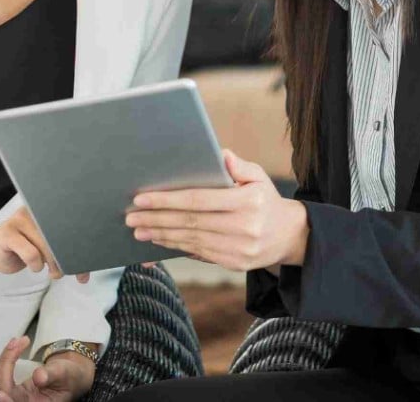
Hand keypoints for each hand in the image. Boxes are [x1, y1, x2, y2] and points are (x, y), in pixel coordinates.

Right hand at [0, 208, 89, 282]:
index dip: (80, 244)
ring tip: (52, 270)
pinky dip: (36, 263)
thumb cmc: (26, 249)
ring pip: (47, 244)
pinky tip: (34, 265)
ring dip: (53, 263)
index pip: (70, 222)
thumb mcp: (49, 250)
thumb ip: (67, 257)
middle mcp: (35, 209)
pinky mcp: (7, 232)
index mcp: (48, 208)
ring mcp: (19, 219)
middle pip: (60, 233)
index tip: (84, 262)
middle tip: (66, 270)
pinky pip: (31, 253)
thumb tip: (84, 275)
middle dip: (67, 256)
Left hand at [0, 335, 94, 401]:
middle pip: (5, 388)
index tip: (1, 394)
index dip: (7, 401)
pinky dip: (7, 358)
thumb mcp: (65, 373)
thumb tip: (38, 377)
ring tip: (18, 341)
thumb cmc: (71, 377)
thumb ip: (52, 375)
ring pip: (2, 379)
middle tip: (17, 342)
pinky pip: (4, 373)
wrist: (71, 374)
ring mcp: (18, 395)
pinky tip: (14, 346)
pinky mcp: (14, 387)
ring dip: (6, 358)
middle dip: (6, 363)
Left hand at [125, 149, 308, 271]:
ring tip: (138, 229)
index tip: (141, 198)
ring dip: (160, 235)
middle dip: (156, 219)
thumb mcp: (258, 177)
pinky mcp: (234, 264)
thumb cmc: (266, 200)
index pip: (199, 199)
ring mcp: (239, 249)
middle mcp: (244, 227)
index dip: (167, 199)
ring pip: (190, 240)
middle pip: (190, 222)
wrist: (289, 236)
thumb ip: (239, 166)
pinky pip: (198, 254)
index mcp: (248, 201)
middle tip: (131, 217)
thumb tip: (220, 155)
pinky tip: (158, 240)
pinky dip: (175, 247)